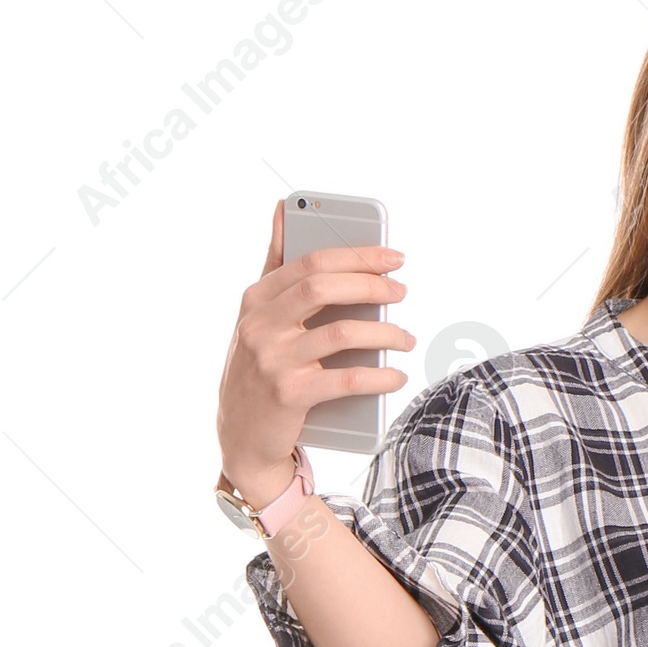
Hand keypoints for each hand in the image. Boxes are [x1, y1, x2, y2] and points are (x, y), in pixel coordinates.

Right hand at [216, 202, 413, 507]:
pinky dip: (378, 377)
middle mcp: (260, 325)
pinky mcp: (288, 395)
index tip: (392, 257)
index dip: (357, 256)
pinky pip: (345, 379)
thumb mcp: (257, 316)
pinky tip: (396, 376)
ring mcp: (272, 360)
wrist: (242, 439)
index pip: (311, 262)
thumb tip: (282, 207)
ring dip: (384, 334)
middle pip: (324, 288)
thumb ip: (274, 265)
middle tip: (401, 292)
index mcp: (256, 299)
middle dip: (371, 285)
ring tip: (405, 338)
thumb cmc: (259, 369)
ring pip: (340, 333)